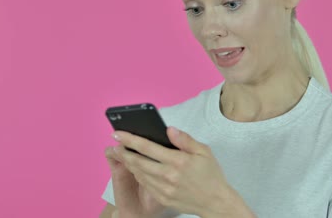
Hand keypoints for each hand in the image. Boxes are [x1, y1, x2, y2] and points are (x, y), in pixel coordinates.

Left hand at [112, 126, 254, 216]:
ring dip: (129, 163)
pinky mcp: (163, 198)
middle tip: (115, 145)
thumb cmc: (210, 175)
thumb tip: (168, 129)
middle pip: (138, 161)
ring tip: (123, 154)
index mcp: (178, 161)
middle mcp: (169, 176)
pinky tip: (137, 168)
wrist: (215, 203)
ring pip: (139, 173)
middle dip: (123, 152)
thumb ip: (185, 139)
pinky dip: (138, 175)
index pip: (147, 147)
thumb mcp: (204, 152)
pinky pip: (145, 184)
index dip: (130, 139)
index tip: (118, 134)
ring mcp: (164, 189)